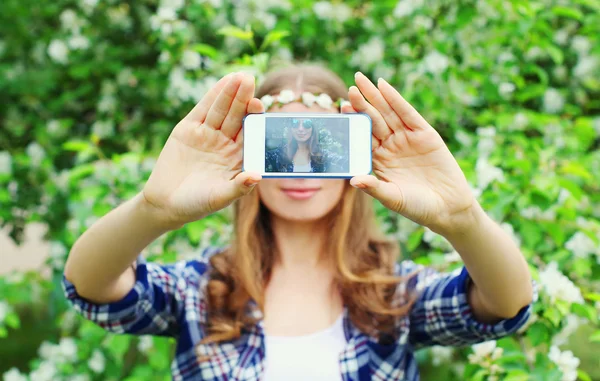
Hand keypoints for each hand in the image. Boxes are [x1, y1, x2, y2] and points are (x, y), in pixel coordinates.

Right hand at [142, 73, 264, 227]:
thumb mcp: (219, 197)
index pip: (250, 133)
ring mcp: (208, 134)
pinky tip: (224, 82)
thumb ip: (239, 187)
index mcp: (238, 157)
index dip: (255, 119)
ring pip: (221, 110)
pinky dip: (213, 96)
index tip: (260, 106)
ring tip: (239, 76)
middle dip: (243, 98)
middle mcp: (226, 143)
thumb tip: (257, 176)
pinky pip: (203, 110)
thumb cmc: (197, 204)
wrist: (165, 203)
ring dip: (230, 93)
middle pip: (237, 117)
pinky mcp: (189, 130)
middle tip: (250, 79)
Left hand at [342, 72, 475, 233]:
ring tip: (361, 81)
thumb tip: (353, 180)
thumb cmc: (417, 207)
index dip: (353, 122)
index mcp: (379, 159)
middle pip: (373, 120)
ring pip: (388, 113)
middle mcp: (391, 146)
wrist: (448, 209)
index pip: (362, 136)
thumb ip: (374, 187)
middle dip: (361, 104)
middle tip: (349, 89)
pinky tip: (384, 86)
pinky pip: (408, 113)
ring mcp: (407, 138)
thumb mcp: (392, 197)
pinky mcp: (425, 134)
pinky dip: (396, 99)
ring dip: (375, 97)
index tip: (341, 109)